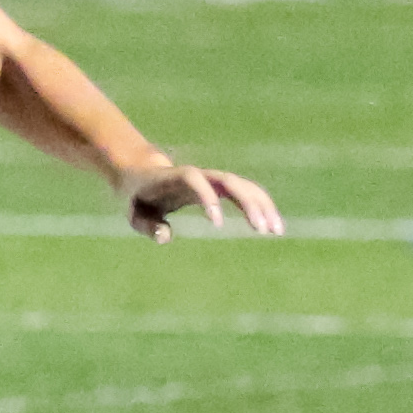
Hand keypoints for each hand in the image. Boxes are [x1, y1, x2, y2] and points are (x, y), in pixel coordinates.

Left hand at [122, 163, 283, 242]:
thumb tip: (165, 237)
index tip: (217, 223)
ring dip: (262, 205)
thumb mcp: (135, 215)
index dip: (207, 197)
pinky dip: (261, 206)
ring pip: (243, 186)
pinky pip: (246, 192)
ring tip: (276, 230)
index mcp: (176, 179)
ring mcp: (213, 180)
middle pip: (228, 181)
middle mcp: (200, 176)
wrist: (143, 175)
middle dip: (247, 203)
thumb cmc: (138, 198)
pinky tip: (273, 226)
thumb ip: (147, 226)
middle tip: (262, 229)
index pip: (195, 180)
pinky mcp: (221, 187)